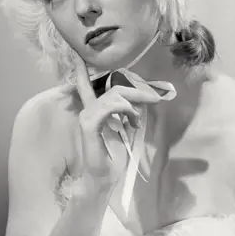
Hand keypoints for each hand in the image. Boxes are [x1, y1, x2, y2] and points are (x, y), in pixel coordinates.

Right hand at [73, 54, 161, 192]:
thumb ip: (128, 115)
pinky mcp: (89, 124)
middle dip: (137, 89)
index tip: (78, 54)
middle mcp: (88, 110)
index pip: (86, 86)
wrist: (103, 181)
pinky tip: (132, 119)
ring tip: (139, 119)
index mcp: (94, 111)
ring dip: (134, 104)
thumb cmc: (114, 160)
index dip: (82, 70)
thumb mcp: (124, 132)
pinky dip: (125, 110)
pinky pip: (109, 106)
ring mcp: (87, 116)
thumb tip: (141, 101)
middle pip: (114, 87)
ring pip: (114, 96)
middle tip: (155, 97)